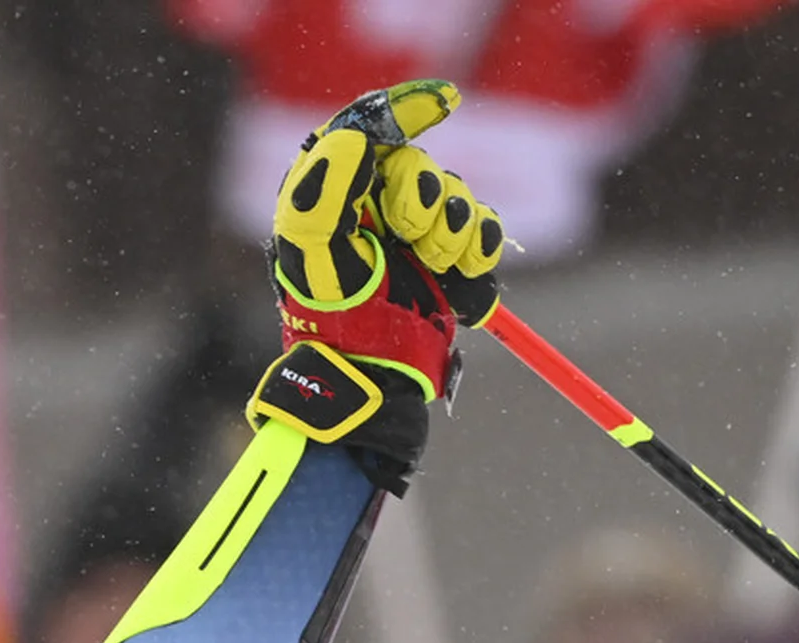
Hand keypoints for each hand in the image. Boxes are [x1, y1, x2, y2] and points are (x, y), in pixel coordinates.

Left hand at [272, 80, 502, 396]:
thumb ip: (332, 178)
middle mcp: (370, 210)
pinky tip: (460, 276)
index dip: (404, 109)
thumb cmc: (333, 320)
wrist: (372, 383)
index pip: (366, 129)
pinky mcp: (448, 263)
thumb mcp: (314, 244)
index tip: (446, 102)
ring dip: (451, 231)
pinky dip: (480, 250)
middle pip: (419, 164)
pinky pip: (484, 230)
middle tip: (407, 238)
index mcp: (329, 196)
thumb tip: (364, 131)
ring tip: (429, 267)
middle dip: (425, 198)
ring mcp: (412, 237)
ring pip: (457, 197)